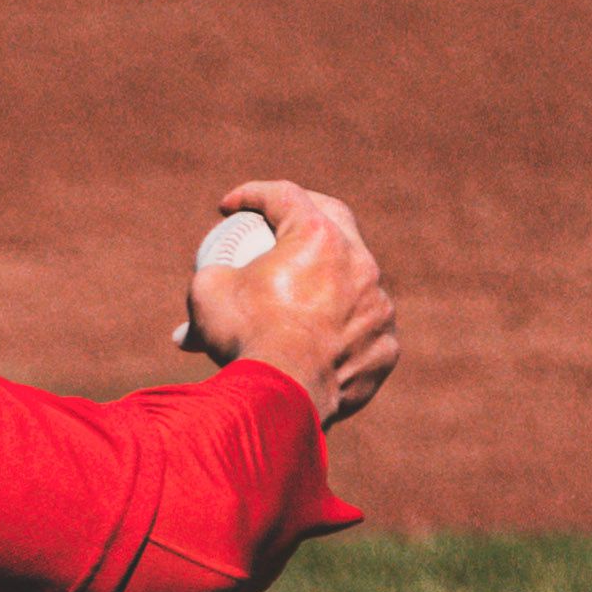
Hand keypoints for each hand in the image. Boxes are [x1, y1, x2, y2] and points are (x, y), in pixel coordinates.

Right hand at [176, 177, 396, 429]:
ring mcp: (378, 305)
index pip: (283, 196)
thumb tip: (214, 282)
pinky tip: (319, 338)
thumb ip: (213, 275)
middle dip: (303, 213)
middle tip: (276, 224)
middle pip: (333, 220)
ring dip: (328, 277)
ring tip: (301, 291)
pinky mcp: (384, 345)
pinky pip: (362, 327)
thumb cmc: (245, 337)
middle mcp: (359, 262)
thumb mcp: (207, 294)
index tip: (228, 208)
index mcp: (317, 236)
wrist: (284, 396)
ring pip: (355, 277)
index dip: (251, 195)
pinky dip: (340, 328)